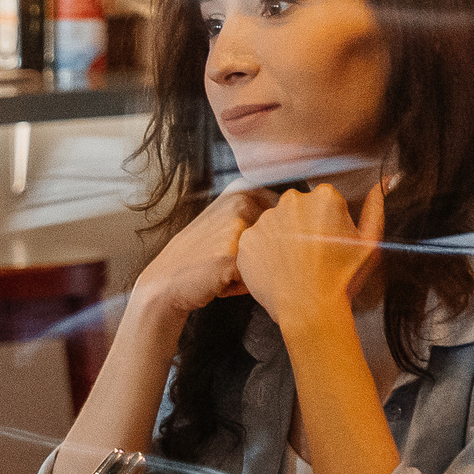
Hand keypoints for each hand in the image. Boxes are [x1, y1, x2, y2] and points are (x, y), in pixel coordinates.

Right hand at [132, 183, 278, 330]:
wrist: (166, 280)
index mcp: (242, 189)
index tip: (239, 247)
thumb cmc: (201, 255)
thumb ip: (261, 213)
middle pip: (283, 238)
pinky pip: (260, 276)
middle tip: (228, 261)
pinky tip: (220, 281)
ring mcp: (236, 227)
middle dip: (263, 257)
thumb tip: (307, 221)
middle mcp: (240, 202)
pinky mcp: (232, 255)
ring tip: (224, 270)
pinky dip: (245, 285)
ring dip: (255, 270)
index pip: (287, 216)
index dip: (272, 240)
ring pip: (273, 257)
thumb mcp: (226, 220)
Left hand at [235, 179, 386, 333]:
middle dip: (303, 226)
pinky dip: (265, 254)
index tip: (329, 243)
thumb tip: (389, 179)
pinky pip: (256, 241)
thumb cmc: (343, 278)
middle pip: (297, 209)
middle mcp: (291, 200)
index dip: (328, 223)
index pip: (323, 202)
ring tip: (295, 265)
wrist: (309, 309)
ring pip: (275, 224)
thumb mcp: (369, 242)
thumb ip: (376, 207)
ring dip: (283, 239)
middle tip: (312, 256)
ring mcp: (266, 219)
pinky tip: (278, 269)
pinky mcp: (247, 238)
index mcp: (324, 196)